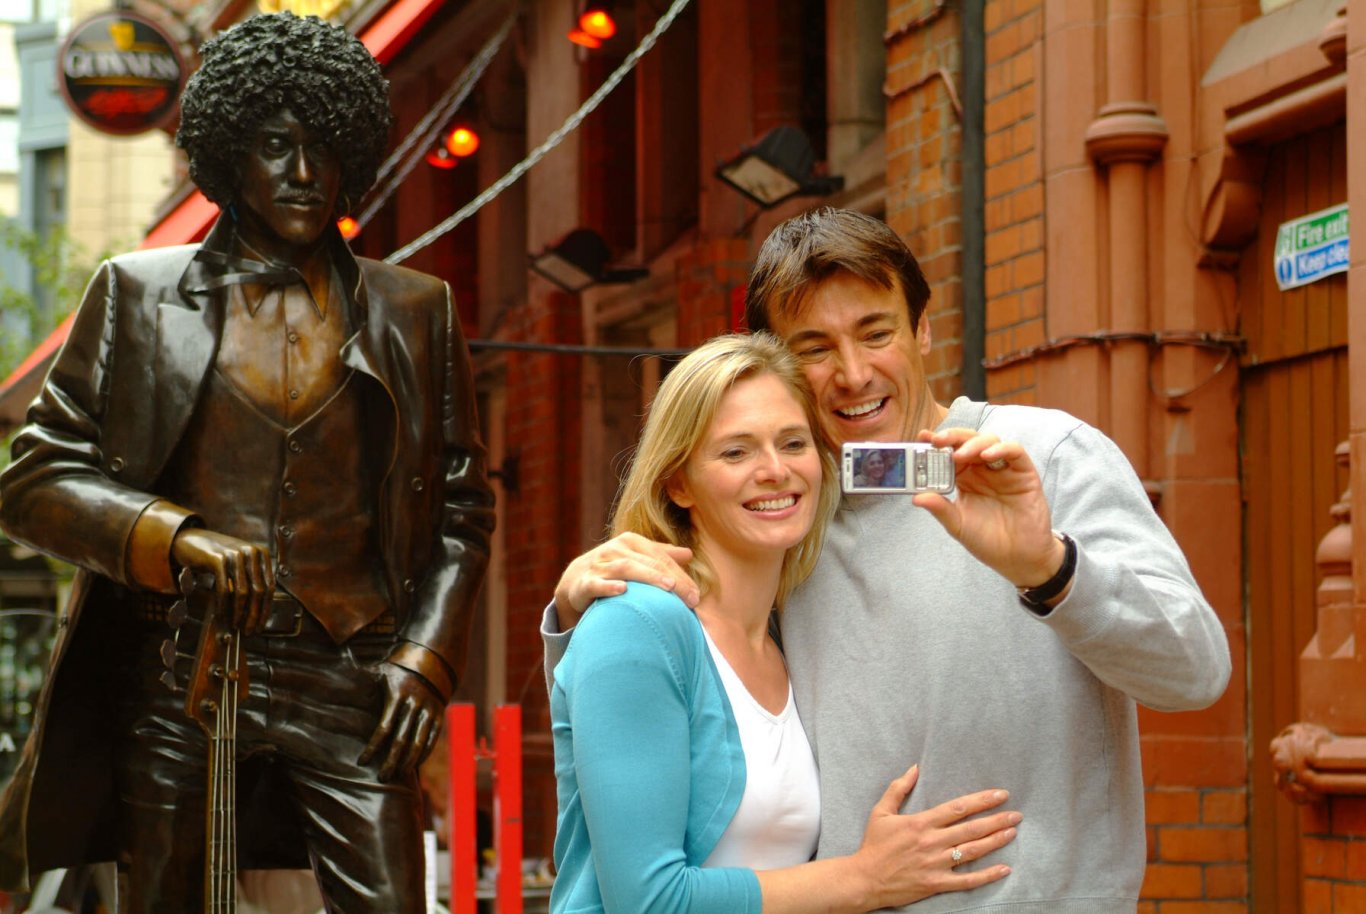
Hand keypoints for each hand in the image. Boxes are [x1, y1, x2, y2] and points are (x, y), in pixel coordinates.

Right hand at [171, 528, 274, 632]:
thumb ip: (251, 580)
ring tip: (235, 625)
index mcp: (261, 554)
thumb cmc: (218, 558)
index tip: (261, 625)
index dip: (266, 608)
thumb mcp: (240, 564)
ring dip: (239, 613)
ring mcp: (235, 554)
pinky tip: (221, 615)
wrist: (192, 541)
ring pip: (242, 592)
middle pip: (259, 591)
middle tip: (249, 631)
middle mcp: (251, 552)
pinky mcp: (218, 559)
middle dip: (254, 615)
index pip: (270, 586)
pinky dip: (223, 605)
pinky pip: (224, 589)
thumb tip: (257, 613)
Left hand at [359, 662, 443, 781]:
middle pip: (401, 740)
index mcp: (397, 695)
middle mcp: (415, 704)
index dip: (373, 747)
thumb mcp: (381, 671)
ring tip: (398, 775)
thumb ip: (362, 680)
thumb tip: (333, 682)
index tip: (362, 762)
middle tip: (382, 778)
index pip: (383, 728)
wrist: (432, 660)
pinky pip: (432, 739)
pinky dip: (423, 754)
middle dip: (391, 761)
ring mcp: (429, 710)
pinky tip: (413, 765)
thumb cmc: (398, 669)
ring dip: (408, 762)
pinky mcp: (439, 715)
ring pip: (418, 742)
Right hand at [553, 532, 697, 628]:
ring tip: (669, 588)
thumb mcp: (637, 559)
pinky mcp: (585, 582)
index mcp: (631, 542)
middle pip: (649, 563)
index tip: (696, 596)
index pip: (661, 558)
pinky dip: (609, 586)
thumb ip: (661, 556)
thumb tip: (689, 554)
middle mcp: (616, 549)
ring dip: (648, 577)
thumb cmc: (614, 570)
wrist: (576, 581)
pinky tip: (623, 590)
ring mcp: (599, 564)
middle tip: (691, 598)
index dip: (681, 575)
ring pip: (626, 568)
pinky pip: (597, 583)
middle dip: (672, 579)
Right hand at [852, 765, 1018, 907]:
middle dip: (996, 820)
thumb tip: (914, 768)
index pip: (958, 808)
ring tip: (1012, 832)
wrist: (864, 879)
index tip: (1000, 794)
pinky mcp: (936, 883)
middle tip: (1016, 814)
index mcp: (920, 823)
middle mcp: (932, 842)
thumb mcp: (881, 811)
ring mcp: (936, 864)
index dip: (982, 800)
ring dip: (995, 841)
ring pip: (972, 851)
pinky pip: (966, 880)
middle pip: (971, 828)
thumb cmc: (873, 845)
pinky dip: (987, 875)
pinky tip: (1004, 868)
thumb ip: (898, 788)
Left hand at [911, 428, 1063, 587]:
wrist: (1018, 558)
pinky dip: (1001, 449)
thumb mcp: (958, 524)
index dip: (936, 443)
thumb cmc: (988, 540)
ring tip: (958, 455)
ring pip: (989, 441)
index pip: (949, 452)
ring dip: (972, 443)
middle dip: (951, 437)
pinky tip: (987, 456)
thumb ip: (940, 509)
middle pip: (967, 441)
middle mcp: (983, 469)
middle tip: (936, 440)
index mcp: (964, 477)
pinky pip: (1015, 452)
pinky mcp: (1024, 473)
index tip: (921, 437)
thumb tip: (916, 497)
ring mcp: (1004, 469)